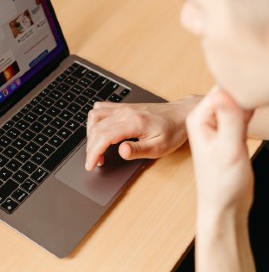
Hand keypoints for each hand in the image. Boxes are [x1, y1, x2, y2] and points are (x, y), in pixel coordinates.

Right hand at [85, 96, 200, 170]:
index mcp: (134, 122)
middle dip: (91, 148)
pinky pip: (100, 109)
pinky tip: (99, 131)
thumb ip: (138, 150)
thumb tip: (121, 152)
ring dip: (91, 134)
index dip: (94, 152)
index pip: (104, 136)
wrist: (181, 114)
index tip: (91, 165)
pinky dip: (94, 121)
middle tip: (95, 162)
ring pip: (94, 117)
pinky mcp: (123, 106)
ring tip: (97, 148)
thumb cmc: (173, 131)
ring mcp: (123, 107)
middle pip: (96, 129)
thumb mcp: (160, 147)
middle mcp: (125, 111)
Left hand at [186, 89, 253, 218]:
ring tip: (257, 108)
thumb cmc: (221, 183)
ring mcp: (217, 124)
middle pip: (228, 91)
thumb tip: (224, 92)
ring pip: (236, 100)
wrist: (224, 204)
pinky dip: (251, 111)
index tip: (257, 89)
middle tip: (260, 97)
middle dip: (245, 92)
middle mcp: (205, 118)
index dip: (241, 87)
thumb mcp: (228, 150)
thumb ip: (228, 120)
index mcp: (198, 118)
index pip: (220, 88)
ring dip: (249, 101)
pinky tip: (258, 113)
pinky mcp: (229, 131)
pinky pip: (241, 112)